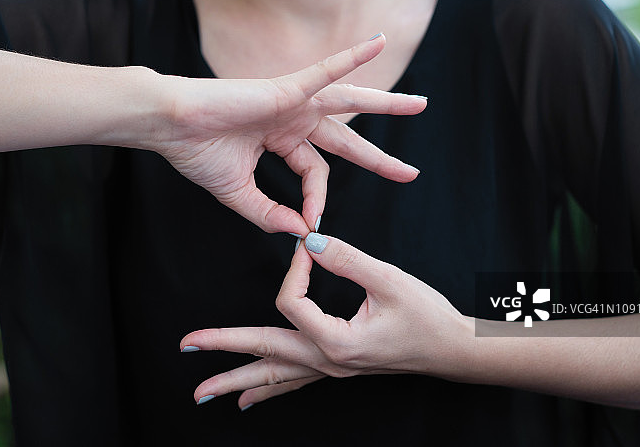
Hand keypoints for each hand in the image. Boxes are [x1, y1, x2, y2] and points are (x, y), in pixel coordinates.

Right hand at [153, 35, 426, 234]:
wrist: (169, 127)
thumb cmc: (196, 154)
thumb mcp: (239, 193)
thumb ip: (269, 213)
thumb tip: (301, 232)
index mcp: (280, 140)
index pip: (315, 173)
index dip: (316, 201)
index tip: (310, 223)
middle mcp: (292, 118)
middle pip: (346, 140)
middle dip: (378, 158)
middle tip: (410, 173)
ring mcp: (291, 101)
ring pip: (349, 101)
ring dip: (386, 104)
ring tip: (420, 106)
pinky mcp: (286, 88)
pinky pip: (325, 71)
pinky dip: (351, 58)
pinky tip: (376, 44)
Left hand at [180, 233, 472, 408]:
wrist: (453, 350)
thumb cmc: (427, 317)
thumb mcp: (389, 281)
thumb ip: (347, 258)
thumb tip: (311, 238)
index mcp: (336, 342)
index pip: (293, 302)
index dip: (296, 268)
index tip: (310, 243)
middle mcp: (327, 361)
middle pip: (264, 354)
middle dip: (223, 350)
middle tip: (187, 346)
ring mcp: (330, 369)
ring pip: (275, 376)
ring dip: (236, 381)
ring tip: (203, 392)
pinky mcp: (337, 367)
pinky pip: (293, 383)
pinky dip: (267, 390)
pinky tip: (247, 402)